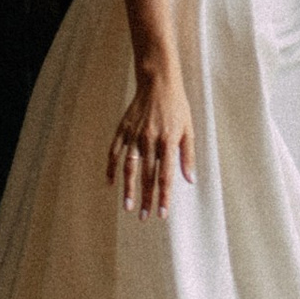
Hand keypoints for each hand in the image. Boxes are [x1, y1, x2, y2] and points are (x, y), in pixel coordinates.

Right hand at [108, 61, 193, 216]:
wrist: (158, 81)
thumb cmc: (177, 106)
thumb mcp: (188, 129)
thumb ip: (188, 156)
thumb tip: (190, 180)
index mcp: (168, 141)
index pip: (165, 175)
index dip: (164, 196)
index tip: (162, 213)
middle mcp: (150, 139)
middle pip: (147, 176)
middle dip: (146, 198)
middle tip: (144, 217)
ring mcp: (134, 135)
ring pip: (129, 167)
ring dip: (128, 189)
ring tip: (127, 207)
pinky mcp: (123, 130)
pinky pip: (114, 152)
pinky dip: (111, 169)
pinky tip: (110, 183)